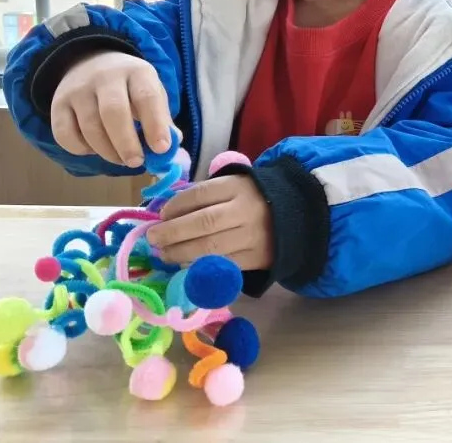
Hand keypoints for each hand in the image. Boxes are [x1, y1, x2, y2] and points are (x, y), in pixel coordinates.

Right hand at [51, 51, 173, 166]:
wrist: (89, 62)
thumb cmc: (129, 86)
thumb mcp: (152, 93)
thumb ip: (162, 120)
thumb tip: (171, 150)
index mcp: (137, 72)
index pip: (147, 97)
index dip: (155, 125)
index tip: (162, 149)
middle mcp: (105, 77)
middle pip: (113, 112)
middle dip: (126, 143)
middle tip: (136, 162)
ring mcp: (78, 89)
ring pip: (90, 126)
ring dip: (107, 151)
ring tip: (120, 159)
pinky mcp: (57, 103)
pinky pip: (65, 134)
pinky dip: (80, 149)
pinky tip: (94, 149)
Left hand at [147, 174, 273, 270]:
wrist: (297, 214)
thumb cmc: (254, 198)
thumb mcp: (235, 185)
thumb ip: (206, 196)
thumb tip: (167, 214)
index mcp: (239, 187)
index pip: (200, 195)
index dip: (176, 205)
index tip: (161, 215)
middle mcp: (246, 211)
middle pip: (203, 223)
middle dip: (172, 232)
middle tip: (153, 238)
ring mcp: (253, 236)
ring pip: (210, 248)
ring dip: (180, 253)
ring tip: (164, 254)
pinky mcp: (257, 258)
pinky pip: (223, 265)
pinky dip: (200, 267)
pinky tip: (186, 265)